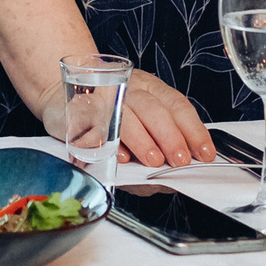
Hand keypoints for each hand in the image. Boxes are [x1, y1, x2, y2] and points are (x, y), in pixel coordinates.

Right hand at [45, 69, 214, 168]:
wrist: (61, 97)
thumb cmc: (106, 111)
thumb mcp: (139, 119)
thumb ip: (157, 143)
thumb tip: (173, 177)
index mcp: (149, 88)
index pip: (177, 106)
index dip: (193, 130)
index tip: (204, 153)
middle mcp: (128, 89)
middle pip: (154, 109)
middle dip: (170, 136)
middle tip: (179, 159)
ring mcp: (103, 99)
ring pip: (127, 116)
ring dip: (143, 140)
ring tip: (154, 160)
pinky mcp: (80, 113)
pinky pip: (96, 127)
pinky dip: (109, 143)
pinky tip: (119, 157)